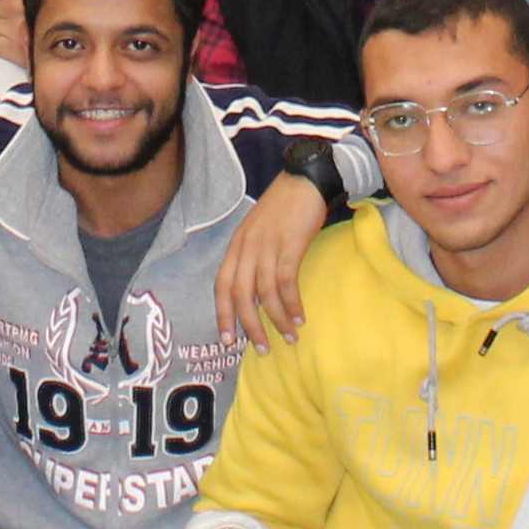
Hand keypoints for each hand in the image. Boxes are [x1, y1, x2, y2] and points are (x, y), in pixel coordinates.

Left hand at [218, 175, 330, 345]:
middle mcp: (247, 247)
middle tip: (262, 349)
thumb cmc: (285, 208)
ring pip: (264, 293)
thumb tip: (257, 294)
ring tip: (289, 337)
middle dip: (250, 326)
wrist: (306, 180)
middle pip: (240, 295)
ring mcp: (267, 246)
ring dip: (276, 320)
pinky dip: (292, 304)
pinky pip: (286, 282)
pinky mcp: (290, 245)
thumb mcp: (258, 231)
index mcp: (237, 245)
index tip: (228, 341)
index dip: (223, 315)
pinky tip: (300, 317)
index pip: (221, 286)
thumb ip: (253, 258)